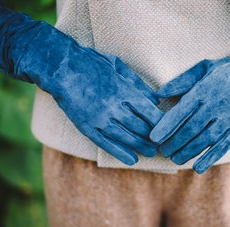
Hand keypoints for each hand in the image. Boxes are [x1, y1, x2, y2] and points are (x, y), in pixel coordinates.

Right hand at [0, 0, 162, 164]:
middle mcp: (113, 106)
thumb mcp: (118, 66)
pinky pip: (105, 144)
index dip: (161, 123)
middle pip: (140, 127)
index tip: (168, 128)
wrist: (60, 67)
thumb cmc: (92, 63)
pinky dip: (120, 153)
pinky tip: (131, 160)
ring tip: (152, 153)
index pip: (149, 112)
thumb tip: (156, 99)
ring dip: (141, 147)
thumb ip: (138, 83)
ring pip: (125, 138)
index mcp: (123, 90)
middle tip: (163, 144)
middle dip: (154, 138)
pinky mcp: (87, 127)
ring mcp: (99, 118)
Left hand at [150, 0, 229, 172]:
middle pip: (190, 130)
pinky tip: (198, 167)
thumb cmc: (224, 70)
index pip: (181, 112)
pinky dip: (210, 158)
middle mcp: (214, 107)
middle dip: (174, 143)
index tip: (153, 138)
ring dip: (187, 152)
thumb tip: (158, 94)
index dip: (166, 127)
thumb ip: (180, 82)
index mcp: (203, 91)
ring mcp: (227, 119)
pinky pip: (223, 146)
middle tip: (163, 151)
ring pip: (204, 140)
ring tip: (175, 158)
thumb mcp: (202, 68)